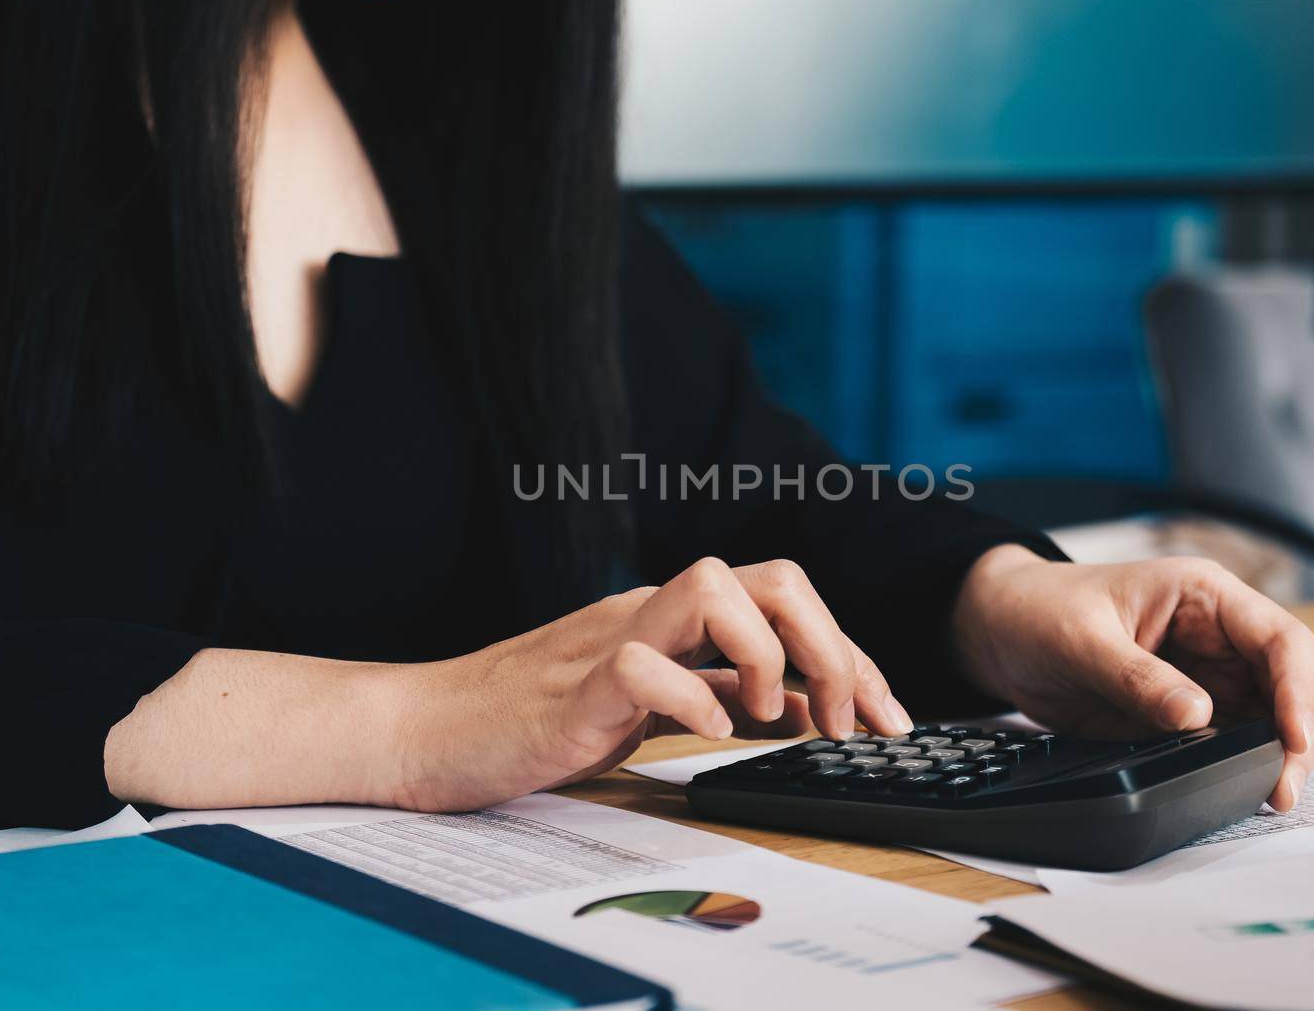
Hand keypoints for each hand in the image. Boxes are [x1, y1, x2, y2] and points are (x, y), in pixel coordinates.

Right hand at [386, 557, 912, 811]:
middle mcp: (648, 613)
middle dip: (833, 644)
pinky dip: (690, 698)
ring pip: (712, 586)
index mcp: (671, 618)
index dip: (851, 654)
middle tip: (852, 719)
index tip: (889, 714)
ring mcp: (608, 641)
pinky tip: (710, 737)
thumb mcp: (649, 702)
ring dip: (767, 652)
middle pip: (768, 577)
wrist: (423, 728)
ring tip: (769, 714)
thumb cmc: (529, 716)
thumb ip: (718, 691)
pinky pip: (640, 665)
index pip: (784, 600)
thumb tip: (802, 703)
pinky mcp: (569, 689)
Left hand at [953, 546, 1313, 811]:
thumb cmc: (1039, 612)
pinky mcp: (1189, 716)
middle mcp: (1220, 637)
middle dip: (1302, 733)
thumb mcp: (1081, 640)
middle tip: (1282, 786)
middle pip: (1298, 683)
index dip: (1297, 690)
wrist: (999, 631)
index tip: (1293, 739)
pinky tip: (1241, 791)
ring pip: (1277, 718)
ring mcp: (1209, 678)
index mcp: (1205, 597)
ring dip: (1281, 756)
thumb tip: (1198, 716)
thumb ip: (1137, 677)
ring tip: (1268, 795)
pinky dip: (1247, 766)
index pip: (1281, 640)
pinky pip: (1235, 742)